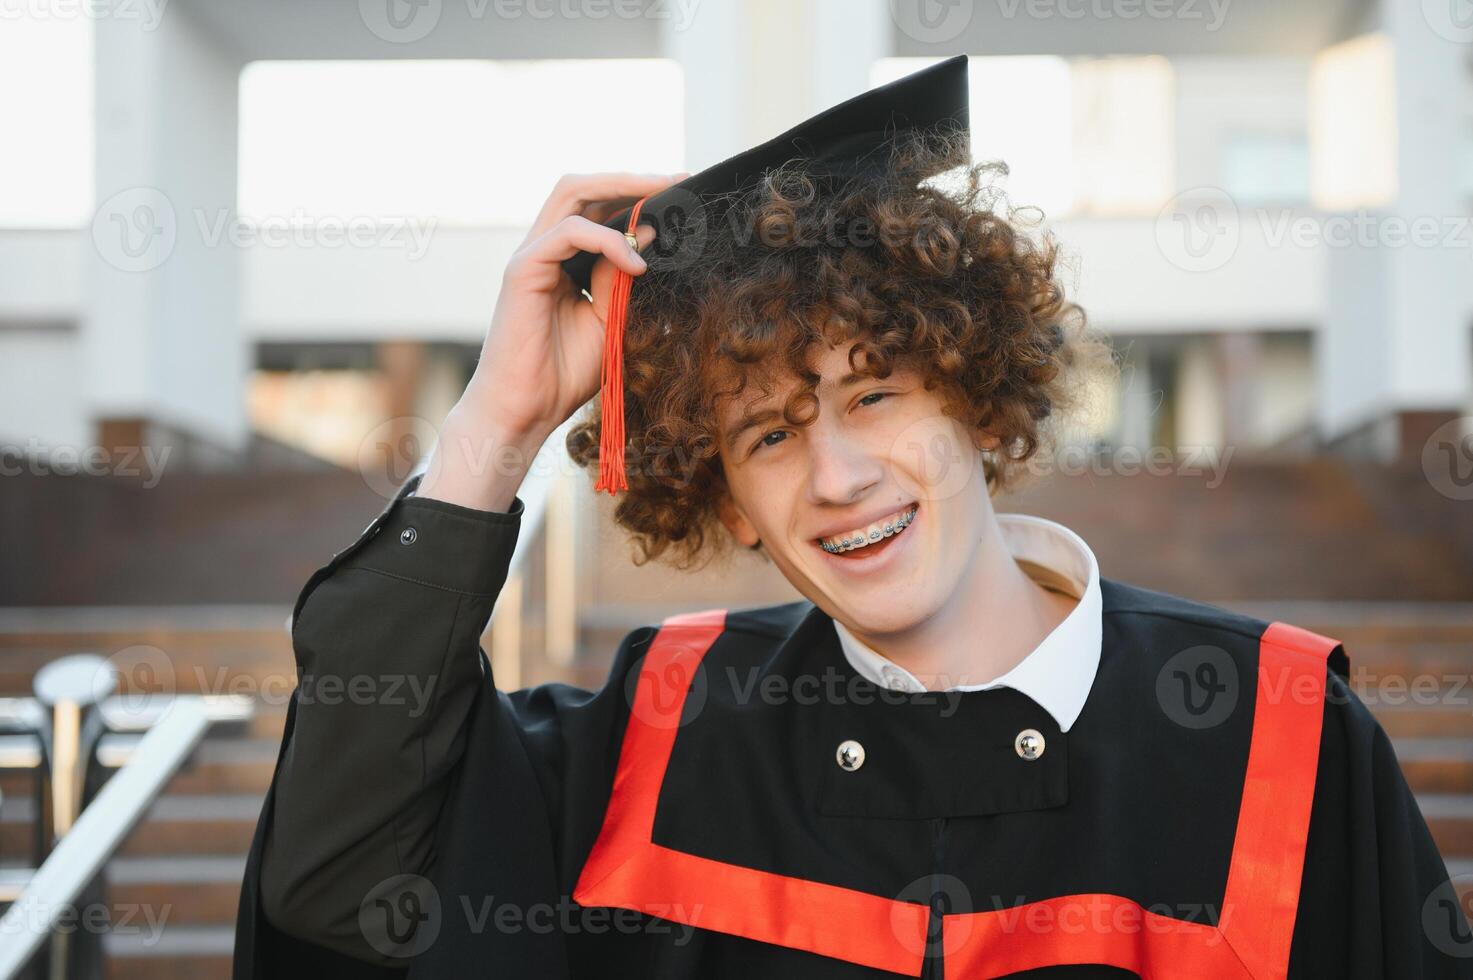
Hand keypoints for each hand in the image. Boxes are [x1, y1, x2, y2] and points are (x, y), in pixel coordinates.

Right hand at [418, 171, 686, 511]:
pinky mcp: (523, 270)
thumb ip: (623, 277)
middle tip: (680, 181)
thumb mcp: (609, 318)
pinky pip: (568, 232)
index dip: (637, 195)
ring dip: (622, 190)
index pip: (597, 207)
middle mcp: (544, 249)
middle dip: (633, 179)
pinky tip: (636, 264)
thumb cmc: (562, 374)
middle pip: (583, 187)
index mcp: (563, 259)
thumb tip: (649, 235)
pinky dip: (607, 240)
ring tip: (663, 199)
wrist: (526, 410)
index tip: (682, 193)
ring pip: (572, 193)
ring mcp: (530, 256)